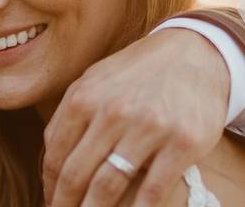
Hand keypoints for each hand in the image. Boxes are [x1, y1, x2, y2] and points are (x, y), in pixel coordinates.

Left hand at [41, 28, 229, 206]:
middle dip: (67, 206)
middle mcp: (113, 112)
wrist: (195, 53)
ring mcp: (149, 128)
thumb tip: (50, 161)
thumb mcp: (95, 79)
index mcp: (85, 98)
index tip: (52, 205)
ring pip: (109, 186)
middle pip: (77, 175)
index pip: (56, 156)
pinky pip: (153, 190)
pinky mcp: (183, 143)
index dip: (51, 189)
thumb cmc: (138, 72)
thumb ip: (69, 115)